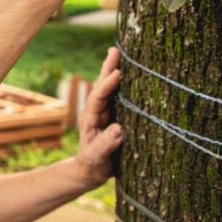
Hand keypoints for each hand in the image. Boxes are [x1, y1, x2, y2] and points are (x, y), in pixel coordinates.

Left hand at [74, 47, 123, 187]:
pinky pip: (121, 97)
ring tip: (119, 52)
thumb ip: (105, 145)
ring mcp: (106, 112)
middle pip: (103, 86)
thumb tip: (119, 129)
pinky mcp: (116, 116)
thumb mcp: (97, 158)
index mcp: (90, 118)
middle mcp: (98, 111)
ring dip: (115, 70)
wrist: (91, 171)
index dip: (107, 86)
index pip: (98, 98)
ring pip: (111, 88)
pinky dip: (126, 84)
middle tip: (115, 50)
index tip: (117, 73)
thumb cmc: (93, 165)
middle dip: (108, 68)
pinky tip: (132, 73)